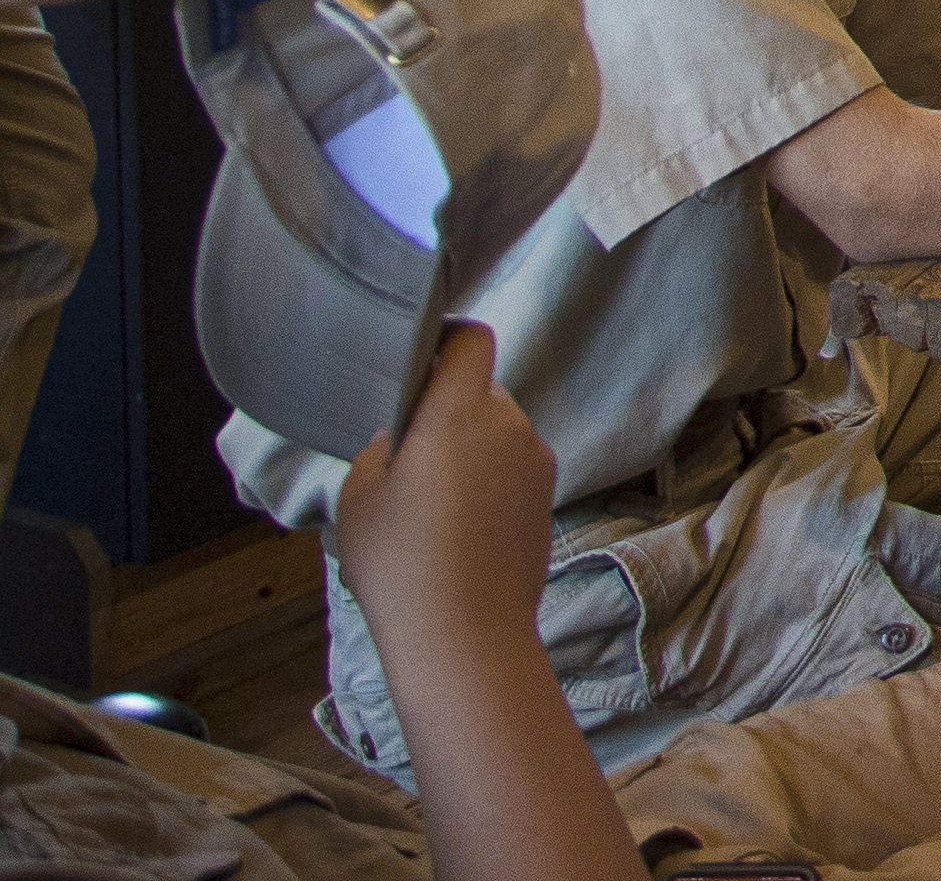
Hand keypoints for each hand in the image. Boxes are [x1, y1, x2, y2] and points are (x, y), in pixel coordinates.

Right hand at [327, 323, 559, 632]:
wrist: (464, 634)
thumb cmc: (400, 564)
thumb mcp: (359, 496)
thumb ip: (383, 448)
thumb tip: (405, 437)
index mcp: (460, 412)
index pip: (471, 342)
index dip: (447, 340)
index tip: (421, 360)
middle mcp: (510, 425)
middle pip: (481, 393)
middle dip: (449, 413)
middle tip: (410, 459)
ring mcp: (537, 462)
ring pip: (498, 435)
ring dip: (470, 452)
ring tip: (430, 507)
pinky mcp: (548, 497)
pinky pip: (514, 471)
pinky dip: (490, 484)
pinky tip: (459, 530)